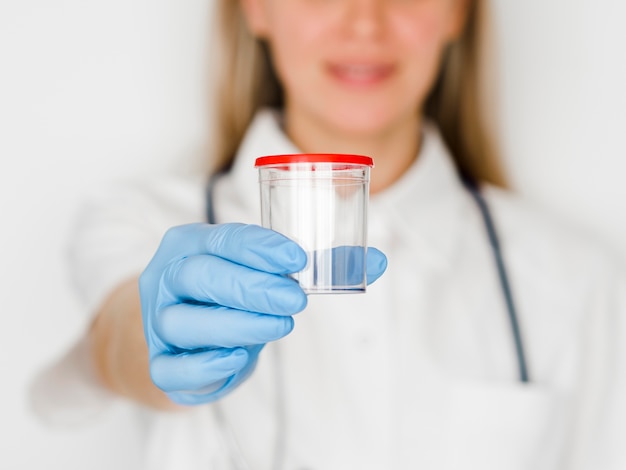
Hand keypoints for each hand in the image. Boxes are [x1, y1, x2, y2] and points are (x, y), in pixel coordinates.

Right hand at [139, 223, 386, 404]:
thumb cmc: (233, 296)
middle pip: (198, 276)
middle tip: (295, 300)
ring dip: (235, 324)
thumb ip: (319, 266)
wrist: (186, 338)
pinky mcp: (161, 365)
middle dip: (249, 287)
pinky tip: (237, 358)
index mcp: (191, 245)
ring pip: (183, 322)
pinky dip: (204, 366)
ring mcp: (158, 323)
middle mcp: (167, 279)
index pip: (221, 239)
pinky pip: (170, 369)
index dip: (257, 248)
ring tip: (280, 326)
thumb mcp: (266, 273)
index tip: (297, 259)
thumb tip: (377, 260)